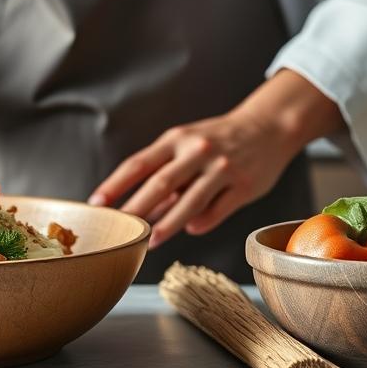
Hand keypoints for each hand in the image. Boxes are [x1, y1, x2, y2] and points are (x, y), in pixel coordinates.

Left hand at [89, 70, 343, 246]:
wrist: (270, 126)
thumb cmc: (219, 139)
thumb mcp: (188, 145)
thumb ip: (166, 173)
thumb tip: (142, 208)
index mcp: (177, 138)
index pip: (139, 163)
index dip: (115, 185)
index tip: (96, 204)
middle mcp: (197, 151)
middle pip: (160, 184)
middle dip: (136, 209)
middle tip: (118, 229)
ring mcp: (222, 168)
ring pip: (189, 202)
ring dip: (167, 225)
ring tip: (149, 241)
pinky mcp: (243, 186)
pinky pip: (217, 210)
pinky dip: (200, 222)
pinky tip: (190, 229)